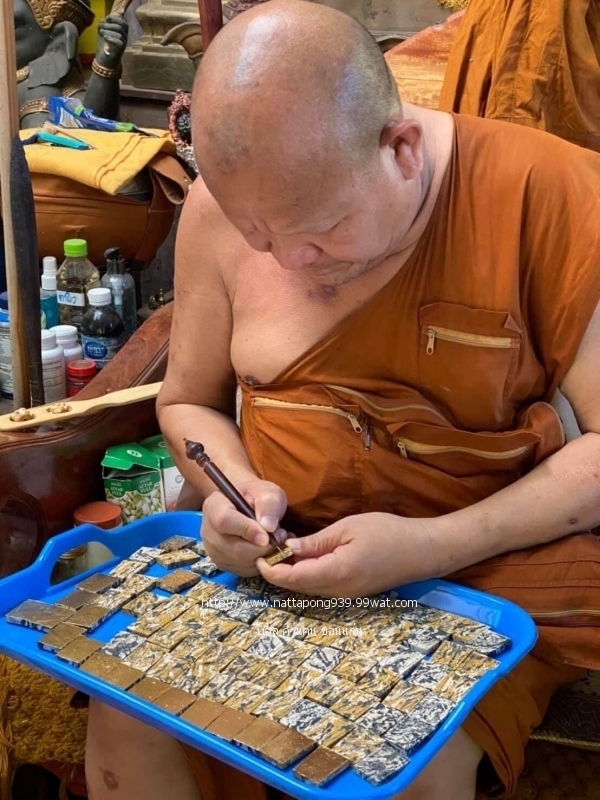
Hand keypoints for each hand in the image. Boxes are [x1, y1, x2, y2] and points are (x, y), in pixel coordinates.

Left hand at [95, 16, 128, 69]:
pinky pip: (119, 42)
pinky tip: (105, 38)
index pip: (124, 24)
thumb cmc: (103, 46)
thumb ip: (103, 25)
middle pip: (121, 27)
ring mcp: (124, 44)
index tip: (107, 18)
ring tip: (101, 32)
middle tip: (101, 26)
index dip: (116, 19)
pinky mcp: (121, 50)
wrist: (104, 60)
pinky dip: (111, 38)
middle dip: (110, 24)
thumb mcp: (102, 33)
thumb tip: (104, 20)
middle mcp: (124, 38)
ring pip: (119, 34)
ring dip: (108, 31)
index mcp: (122, 33)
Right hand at [201, 478, 288, 576]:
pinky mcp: (223, 564)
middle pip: (235, 548)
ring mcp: (214, 550)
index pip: (225, 521)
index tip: (267, 535)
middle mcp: (209, 531)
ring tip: (275, 539)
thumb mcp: (265, 490)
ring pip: (242, 562)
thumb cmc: (254, 495)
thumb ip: (268, 504)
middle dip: (263, 546)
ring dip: (265, 554)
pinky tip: (267, 548)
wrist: (244, 504)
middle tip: (280, 535)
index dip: (247, 530)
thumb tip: (268, 526)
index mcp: (214, 506)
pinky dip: (260, 562)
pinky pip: (245, 569)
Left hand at [257, 513, 437, 596]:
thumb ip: (317, 542)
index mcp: (336, 573)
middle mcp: (338, 591)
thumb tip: (289, 548)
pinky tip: (305, 557)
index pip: (292, 579)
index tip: (258, 556)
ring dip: (292, 574)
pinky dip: (307, 575)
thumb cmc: (388, 533)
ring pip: (308, 589)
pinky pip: (322, 587)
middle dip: (277, 572)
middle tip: (268, 549)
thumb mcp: (348, 529)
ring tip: (283, 550)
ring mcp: (347, 595)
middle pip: (297, 588)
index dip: (271, 571)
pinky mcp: (353, 592)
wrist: (422, 551)